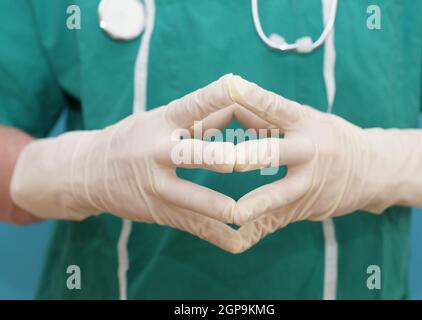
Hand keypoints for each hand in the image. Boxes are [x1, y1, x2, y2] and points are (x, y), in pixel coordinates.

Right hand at [10, 76, 245, 251]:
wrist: (88, 171)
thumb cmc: (135, 138)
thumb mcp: (160, 120)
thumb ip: (200, 117)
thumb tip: (243, 105)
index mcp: (163, 121)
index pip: (194, 104)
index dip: (217, 95)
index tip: (239, 85)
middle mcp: (158, 151)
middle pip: (191, 153)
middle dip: (217, 158)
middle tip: (242, 161)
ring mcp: (156, 184)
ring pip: (190, 196)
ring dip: (217, 206)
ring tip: (244, 213)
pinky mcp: (157, 210)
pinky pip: (191, 224)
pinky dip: (215, 235)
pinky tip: (236, 242)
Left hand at [225, 76, 421, 251]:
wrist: (374, 171)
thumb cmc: (328, 136)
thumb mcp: (305, 119)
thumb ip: (267, 115)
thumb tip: (230, 103)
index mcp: (304, 123)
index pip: (276, 107)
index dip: (254, 96)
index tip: (230, 85)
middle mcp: (308, 151)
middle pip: (275, 152)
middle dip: (250, 156)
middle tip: (226, 159)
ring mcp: (309, 183)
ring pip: (280, 193)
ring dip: (257, 203)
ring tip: (234, 214)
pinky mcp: (305, 207)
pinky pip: (277, 221)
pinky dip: (256, 232)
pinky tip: (236, 241)